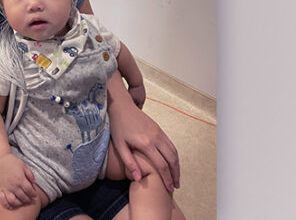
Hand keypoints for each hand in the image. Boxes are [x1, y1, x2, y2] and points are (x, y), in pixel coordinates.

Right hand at [0, 153, 37, 209]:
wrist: (0, 160)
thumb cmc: (13, 162)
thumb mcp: (24, 166)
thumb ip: (30, 174)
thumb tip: (34, 182)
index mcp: (20, 179)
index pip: (29, 190)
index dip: (33, 194)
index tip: (35, 196)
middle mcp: (13, 185)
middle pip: (23, 197)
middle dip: (28, 200)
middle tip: (31, 200)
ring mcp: (6, 188)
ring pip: (13, 201)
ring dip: (19, 204)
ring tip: (23, 202)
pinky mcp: (0, 190)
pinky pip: (3, 200)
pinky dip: (7, 205)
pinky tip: (12, 206)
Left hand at [108, 75, 179, 191]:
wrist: (121, 106)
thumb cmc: (118, 126)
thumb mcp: (120, 146)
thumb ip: (130, 162)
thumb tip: (139, 179)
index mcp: (146, 144)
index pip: (161, 166)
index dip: (166, 179)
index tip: (169, 189)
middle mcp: (156, 138)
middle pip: (172, 159)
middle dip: (175, 174)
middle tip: (176, 186)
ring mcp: (159, 132)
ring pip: (174, 151)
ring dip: (177, 165)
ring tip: (176, 177)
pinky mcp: (159, 129)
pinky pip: (171, 144)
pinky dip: (174, 156)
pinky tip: (172, 163)